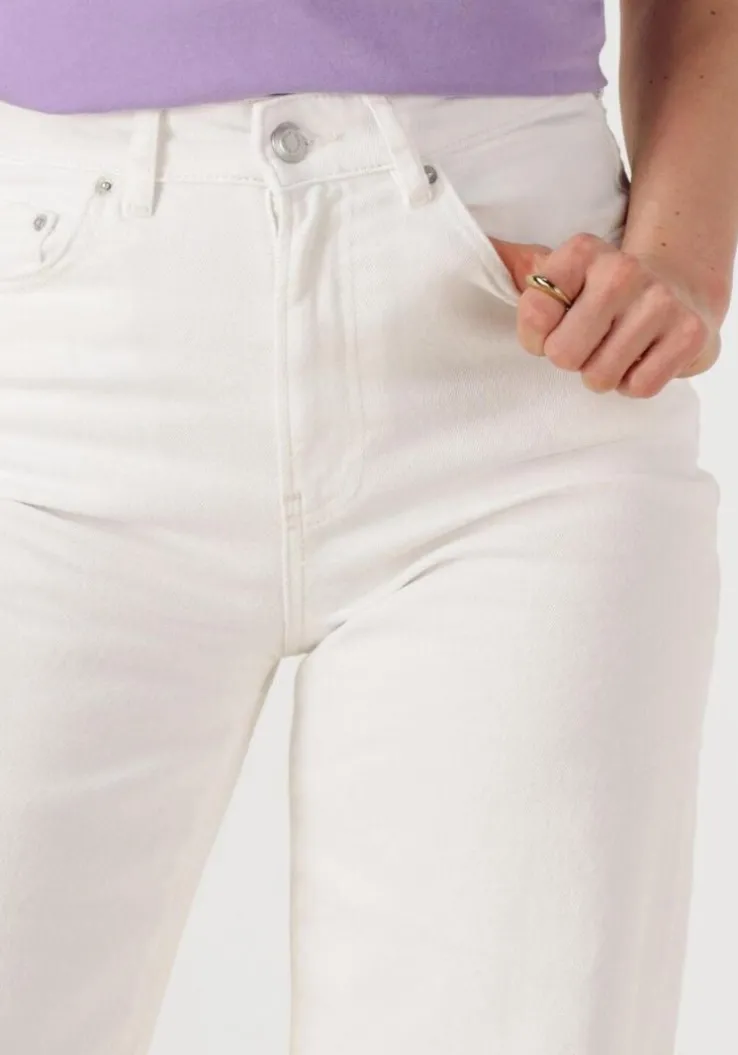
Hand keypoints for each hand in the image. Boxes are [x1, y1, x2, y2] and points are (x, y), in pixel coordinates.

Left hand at [488, 232, 721, 396]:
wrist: (678, 291)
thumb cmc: (601, 296)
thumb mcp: (559, 277)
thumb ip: (521, 271)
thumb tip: (485, 247)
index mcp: (582, 252)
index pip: (533, 311)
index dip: (537, 337)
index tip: (555, 328)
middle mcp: (622, 269)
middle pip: (563, 354)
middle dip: (571, 360)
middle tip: (589, 344)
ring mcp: (661, 300)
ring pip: (600, 376)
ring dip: (603, 374)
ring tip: (616, 350)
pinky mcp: (690, 333)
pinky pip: (639, 387)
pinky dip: (635, 383)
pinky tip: (642, 358)